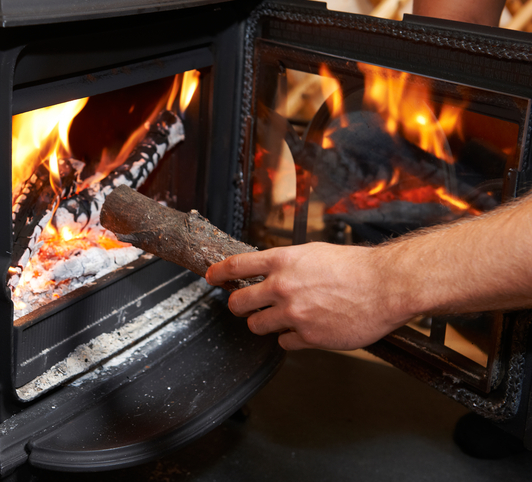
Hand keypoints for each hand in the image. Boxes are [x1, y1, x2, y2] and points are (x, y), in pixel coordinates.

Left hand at [205, 242, 414, 350]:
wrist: (386, 286)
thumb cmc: (355, 267)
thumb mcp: (313, 253)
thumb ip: (287, 264)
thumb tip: (268, 271)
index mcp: (282, 261)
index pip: (236, 266)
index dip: (218, 273)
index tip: (210, 277)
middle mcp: (282, 287)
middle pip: (239, 302)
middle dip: (238, 306)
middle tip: (243, 306)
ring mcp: (294, 313)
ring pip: (257, 326)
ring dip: (264, 323)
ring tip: (280, 318)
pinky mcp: (308, 336)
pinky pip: (284, 342)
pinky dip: (290, 338)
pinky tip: (304, 330)